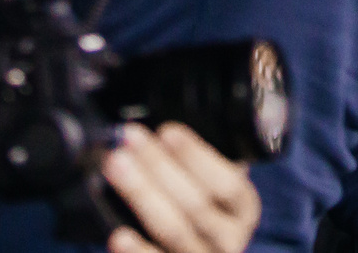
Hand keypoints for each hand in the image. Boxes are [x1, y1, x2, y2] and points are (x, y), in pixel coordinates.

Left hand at [99, 125, 261, 252]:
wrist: (199, 249)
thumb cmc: (202, 204)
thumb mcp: (213, 178)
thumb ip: (198, 157)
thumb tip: (160, 119)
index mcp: (243, 208)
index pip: (228, 183)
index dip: (196, 157)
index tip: (166, 130)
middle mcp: (229, 239)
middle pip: (196, 205)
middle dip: (158, 167)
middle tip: (129, 138)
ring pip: (174, 231)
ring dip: (141, 194)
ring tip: (114, 164)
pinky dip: (136, 251)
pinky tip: (117, 234)